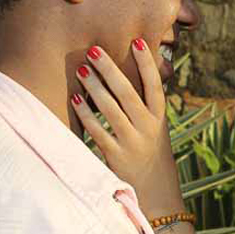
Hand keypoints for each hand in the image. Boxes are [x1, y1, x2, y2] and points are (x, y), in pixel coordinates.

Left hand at [69, 40, 183, 215]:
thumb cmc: (150, 153)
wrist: (156, 193)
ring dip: (94, 87)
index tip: (136, 41)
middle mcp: (148, 128)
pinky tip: (75, 99)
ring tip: (81, 69)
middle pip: (128, 93)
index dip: (146, 63)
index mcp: (159, 118)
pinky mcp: (116, 156)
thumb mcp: (154, 128)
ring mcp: (132, 142)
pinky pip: (98, 130)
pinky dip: (86, 114)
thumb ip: (144, 105)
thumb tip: (128, 73)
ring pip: (111, 109)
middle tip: (94, 50)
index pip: (154, 85)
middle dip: (110, 69)